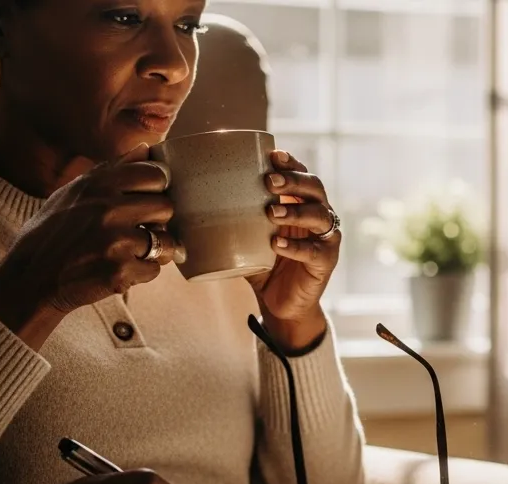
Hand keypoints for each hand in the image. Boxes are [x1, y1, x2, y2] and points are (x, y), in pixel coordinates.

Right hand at [0, 143, 179, 347]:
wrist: (28, 280)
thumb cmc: (51, 235)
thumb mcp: (71, 193)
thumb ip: (111, 171)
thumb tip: (146, 148)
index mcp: (97, 185)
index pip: (156, 174)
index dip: (157, 188)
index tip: (148, 199)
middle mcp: (108, 209)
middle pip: (166, 207)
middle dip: (157, 221)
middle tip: (138, 230)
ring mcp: (115, 241)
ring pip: (166, 241)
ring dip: (155, 250)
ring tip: (130, 252)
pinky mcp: (119, 271)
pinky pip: (154, 269)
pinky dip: (141, 273)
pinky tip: (118, 270)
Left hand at [248, 150, 339, 351]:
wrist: (280, 304)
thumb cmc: (262, 263)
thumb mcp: (245, 236)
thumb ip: (228, 218)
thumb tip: (182, 199)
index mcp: (300, 203)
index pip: (301, 174)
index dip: (291, 163)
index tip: (272, 155)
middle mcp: (318, 216)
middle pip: (315, 189)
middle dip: (293, 181)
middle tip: (268, 182)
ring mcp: (325, 239)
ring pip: (319, 216)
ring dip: (294, 211)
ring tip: (270, 213)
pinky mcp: (326, 263)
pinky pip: (314, 251)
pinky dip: (295, 247)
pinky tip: (276, 246)